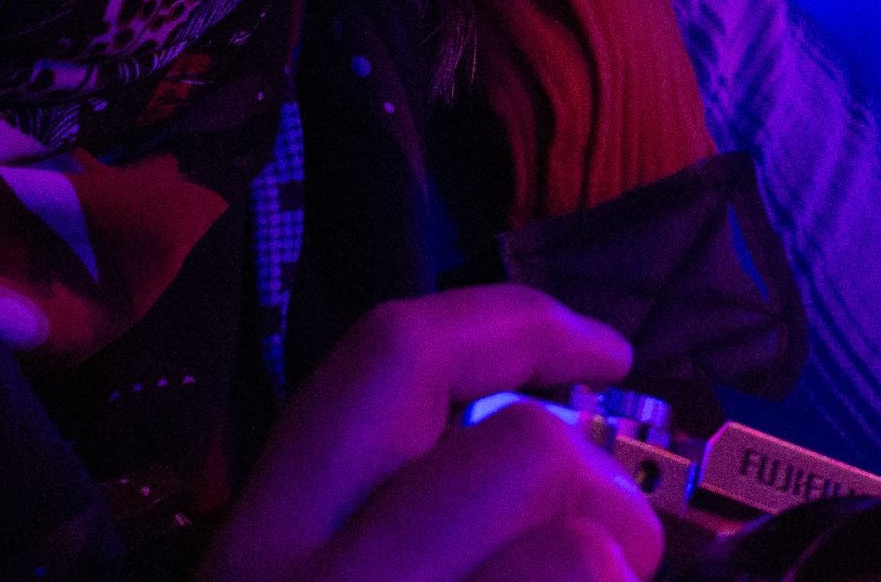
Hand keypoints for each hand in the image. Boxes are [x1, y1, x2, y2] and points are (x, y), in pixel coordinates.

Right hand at [198, 286, 666, 581]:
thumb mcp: (320, 576)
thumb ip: (401, 510)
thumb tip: (559, 454)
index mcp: (263, 535)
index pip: (393, 353)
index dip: (520, 323)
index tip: (608, 352)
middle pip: (522, 449)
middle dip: (601, 490)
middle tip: (617, 550)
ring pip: (579, 548)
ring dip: (617, 568)